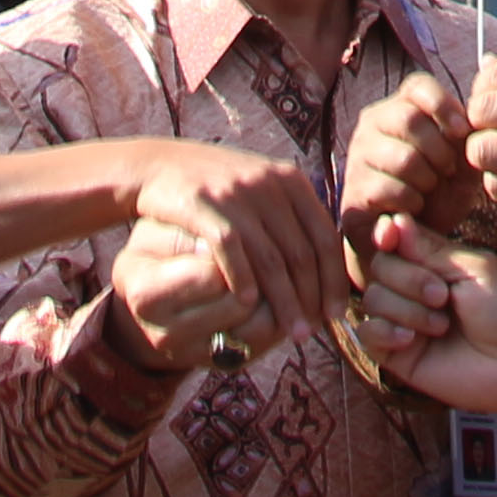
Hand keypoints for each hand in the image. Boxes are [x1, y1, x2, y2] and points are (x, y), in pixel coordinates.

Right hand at [116, 138, 350, 357]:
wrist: (160, 164)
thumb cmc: (218, 187)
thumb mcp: (262, 189)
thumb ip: (293, 218)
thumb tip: (328, 262)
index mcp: (290, 181)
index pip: (326, 237)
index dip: (335, 280)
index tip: (337, 314)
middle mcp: (269, 184)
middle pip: (302, 253)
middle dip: (311, 299)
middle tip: (314, 331)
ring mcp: (237, 193)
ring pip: (271, 258)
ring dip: (284, 301)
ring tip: (291, 332)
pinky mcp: (204, 202)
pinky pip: (230, 249)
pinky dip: (242, 279)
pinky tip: (247, 305)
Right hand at [343, 77, 484, 236]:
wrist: (409, 237)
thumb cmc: (439, 192)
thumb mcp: (461, 165)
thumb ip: (467, 142)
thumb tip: (466, 126)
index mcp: (401, 106)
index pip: (419, 86)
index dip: (444, 105)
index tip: (462, 132)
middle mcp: (373, 123)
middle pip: (410, 119)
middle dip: (440, 150)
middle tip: (447, 171)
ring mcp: (358, 155)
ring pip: (403, 158)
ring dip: (427, 180)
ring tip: (428, 189)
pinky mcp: (353, 189)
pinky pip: (391, 189)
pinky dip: (412, 201)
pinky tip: (413, 206)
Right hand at [354, 214, 496, 422]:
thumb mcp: (471, 268)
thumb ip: (430, 248)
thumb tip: (393, 220)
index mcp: (432, 262)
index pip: (392, 239)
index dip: (386, 235)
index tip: (390, 236)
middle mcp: (412, 289)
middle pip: (378, 267)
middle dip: (408, 279)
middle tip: (443, 296)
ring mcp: (403, 321)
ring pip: (373, 300)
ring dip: (407, 309)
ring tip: (441, 325)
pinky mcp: (397, 355)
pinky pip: (367, 335)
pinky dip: (384, 332)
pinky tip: (411, 340)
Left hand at [470, 62, 496, 231]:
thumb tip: (484, 64)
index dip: (483, 85)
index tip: (488, 97)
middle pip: (484, 108)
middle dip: (477, 117)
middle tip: (486, 126)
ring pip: (482, 149)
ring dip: (482, 151)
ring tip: (495, 153)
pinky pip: (495, 186)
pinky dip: (496, 181)